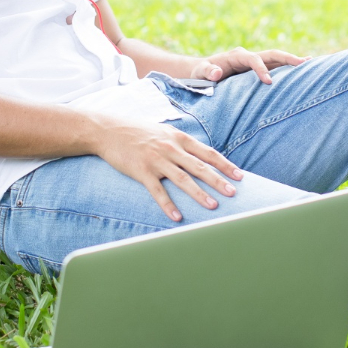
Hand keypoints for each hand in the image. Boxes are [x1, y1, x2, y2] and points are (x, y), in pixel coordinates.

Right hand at [91, 116, 244, 221]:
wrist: (108, 130)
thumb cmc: (138, 131)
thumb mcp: (164, 131)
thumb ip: (181, 143)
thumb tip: (200, 155)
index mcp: (179, 138)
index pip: (208, 152)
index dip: (225, 164)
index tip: (240, 175)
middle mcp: (170, 148)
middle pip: (200, 166)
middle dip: (219, 180)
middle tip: (234, 192)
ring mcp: (156, 160)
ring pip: (183, 179)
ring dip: (199, 193)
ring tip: (213, 206)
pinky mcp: (141, 171)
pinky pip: (158, 191)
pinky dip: (168, 205)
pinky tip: (177, 217)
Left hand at [192, 48, 307, 84]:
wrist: (201, 72)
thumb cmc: (199, 73)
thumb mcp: (200, 73)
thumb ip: (208, 72)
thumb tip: (218, 73)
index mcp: (237, 56)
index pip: (254, 59)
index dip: (262, 69)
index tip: (269, 82)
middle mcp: (249, 56)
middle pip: (272, 54)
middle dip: (287, 58)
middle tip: (304, 63)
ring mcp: (255, 62)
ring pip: (277, 59)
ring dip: (292, 62)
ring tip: (311, 63)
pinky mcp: (257, 69)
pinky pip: (275, 67)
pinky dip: (288, 69)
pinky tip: (302, 71)